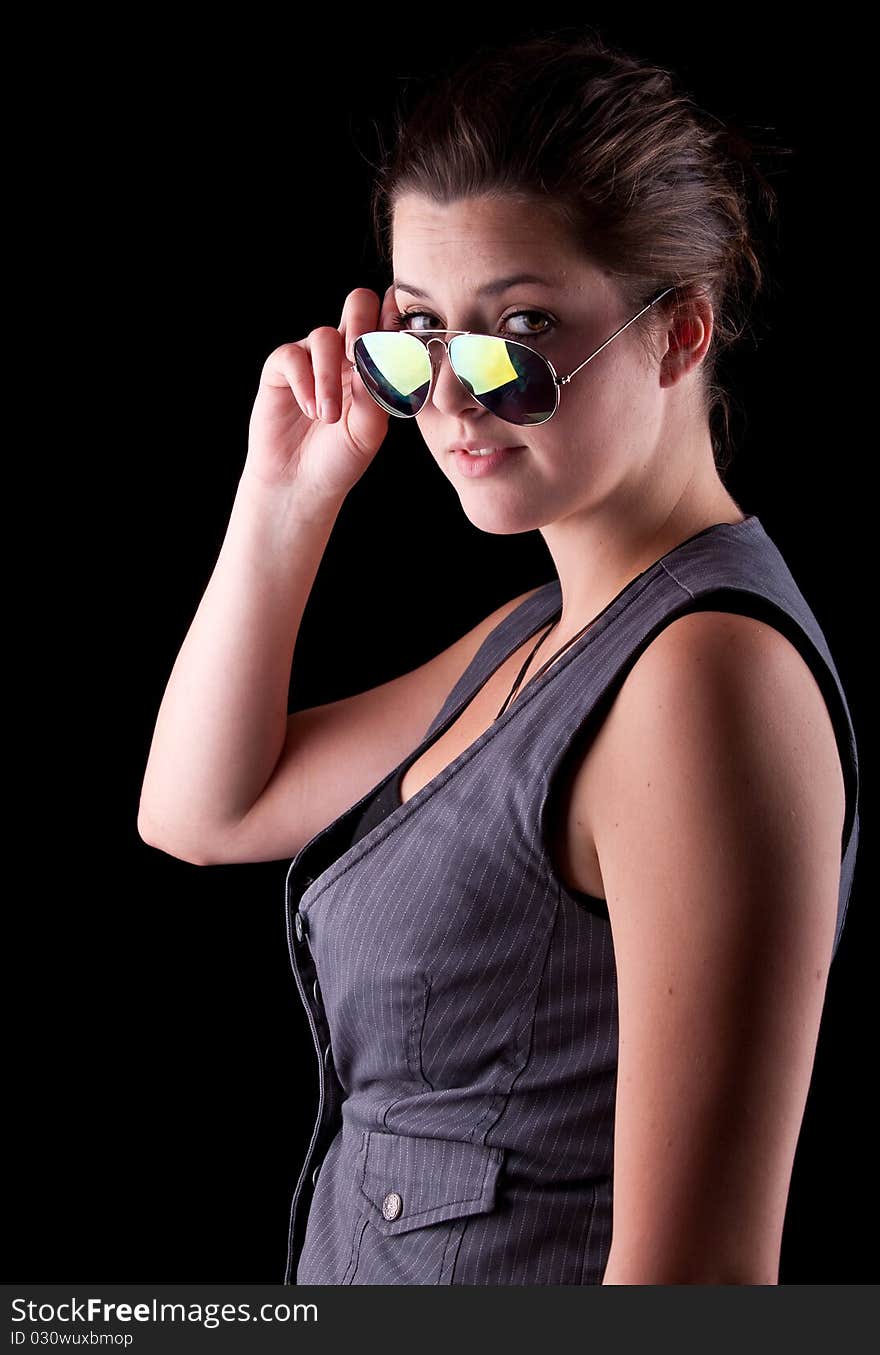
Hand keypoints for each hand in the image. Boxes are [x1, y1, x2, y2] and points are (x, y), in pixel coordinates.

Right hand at [242, 283, 399, 511]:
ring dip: (328, 377)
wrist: (302, 483)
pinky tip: (309, 410)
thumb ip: (377, 390)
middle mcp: (345, 353)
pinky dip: (304, 383)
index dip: (394, 323)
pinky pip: (292, 356)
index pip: (389, 321)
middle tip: (359, 358)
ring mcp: (312, 357)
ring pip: (324, 336)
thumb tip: (375, 354)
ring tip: (328, 417)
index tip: (393, 352)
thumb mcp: (370, 428)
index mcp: (375, 363)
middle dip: (362, 322)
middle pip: (358, 302)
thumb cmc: (340, 457)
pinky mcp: (281, 368)